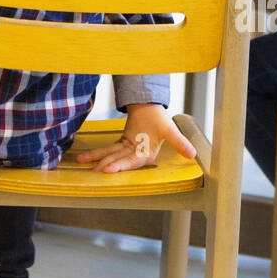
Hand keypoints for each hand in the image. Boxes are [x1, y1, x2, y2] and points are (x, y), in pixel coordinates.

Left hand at [74, 103, 195, 173]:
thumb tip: (193, 154)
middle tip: (93, 170)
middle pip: (119, 160)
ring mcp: (128, 150)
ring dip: (97, 159)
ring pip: (111, 155)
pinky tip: (83, 157)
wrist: (152, 106)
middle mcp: (136, 155)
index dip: (121, 165)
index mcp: (147, 154)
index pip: (132, 162)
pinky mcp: (121, 143)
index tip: (108, 168)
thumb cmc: (160, 118)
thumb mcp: (170, 129)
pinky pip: (107, 148)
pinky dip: (96, 152)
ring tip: (83, 163)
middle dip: (106, 164)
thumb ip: (179, 142)